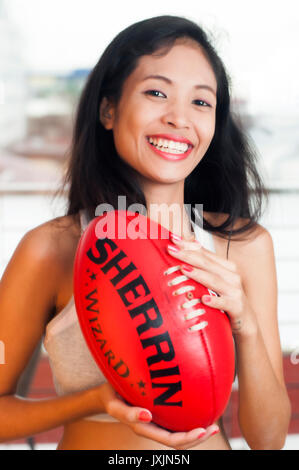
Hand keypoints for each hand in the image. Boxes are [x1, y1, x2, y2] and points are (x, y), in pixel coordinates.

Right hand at [99, 382, 219, 448]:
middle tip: (215, 427)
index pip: (171, 440)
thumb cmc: (111, 395)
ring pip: (181, 432)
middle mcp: (154, 427)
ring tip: (214, 423)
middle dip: (199, 437)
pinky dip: (191, 418)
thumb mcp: (115, 405)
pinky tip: (202, 409)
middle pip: (180, 440)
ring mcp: (157, 421)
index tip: (202, 430)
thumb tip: (148, 415)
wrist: (106, 392)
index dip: (188, 438)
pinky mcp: (159, 412)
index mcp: (145, 428)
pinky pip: (177, 420)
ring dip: (198, 431)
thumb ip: (128, 413)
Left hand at [167, 234, 257, 338]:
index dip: (188, 245)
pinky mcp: (237, 307)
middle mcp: (232, 276)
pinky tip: (204, 298)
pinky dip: (214, 300)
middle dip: (188, 255)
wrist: (247, 321)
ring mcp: (235, 291)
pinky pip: (224, 303)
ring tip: (183, 269)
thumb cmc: (227, 299)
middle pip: (207, 263)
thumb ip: (204, 266)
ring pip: (214, 281)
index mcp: (226, 267)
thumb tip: (188, 245)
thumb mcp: (216, 281)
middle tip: (171, 249)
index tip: (173, 239)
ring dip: (198, 274)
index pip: (204, 253)